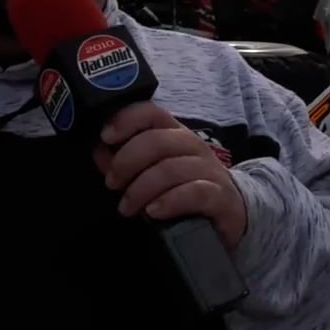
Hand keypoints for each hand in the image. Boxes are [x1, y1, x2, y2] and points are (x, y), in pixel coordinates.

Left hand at [93, 102, 247, 249]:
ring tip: (126, 207)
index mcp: (175, 135)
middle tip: (112, 184)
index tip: (105, 137)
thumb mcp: (151, 175)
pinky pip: (194, 193)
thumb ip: (124, 164)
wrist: (231, 216)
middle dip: (127, 162)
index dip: (126, 120)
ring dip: (141, 189)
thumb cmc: (184, 192)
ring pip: (171, 169)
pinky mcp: (221, 197)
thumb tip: (98, 152)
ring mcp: (210, 171)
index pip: (152, 113)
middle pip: (157, 141)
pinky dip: (169, 202)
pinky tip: (153, 213)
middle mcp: (194, 147)